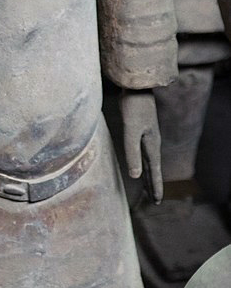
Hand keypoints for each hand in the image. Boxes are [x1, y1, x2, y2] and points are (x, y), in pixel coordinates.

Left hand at [121, 88, 162, 202]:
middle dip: (154, 184)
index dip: (155, 186)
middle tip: (155, 200)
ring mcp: (148, 135)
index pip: (154, 171)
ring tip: (149, 186)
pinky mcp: (142, 129)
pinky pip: (144, 152)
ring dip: (150, 174)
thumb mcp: (130, 131)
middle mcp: (152, 142)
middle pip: (153, 167)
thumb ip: (132, 152)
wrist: (136, 86)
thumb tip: (136, 175)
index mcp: (152, 144)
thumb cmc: (132, 107)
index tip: (157, 201)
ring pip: (149, 160)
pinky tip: (141, 162)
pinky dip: (144, 162)